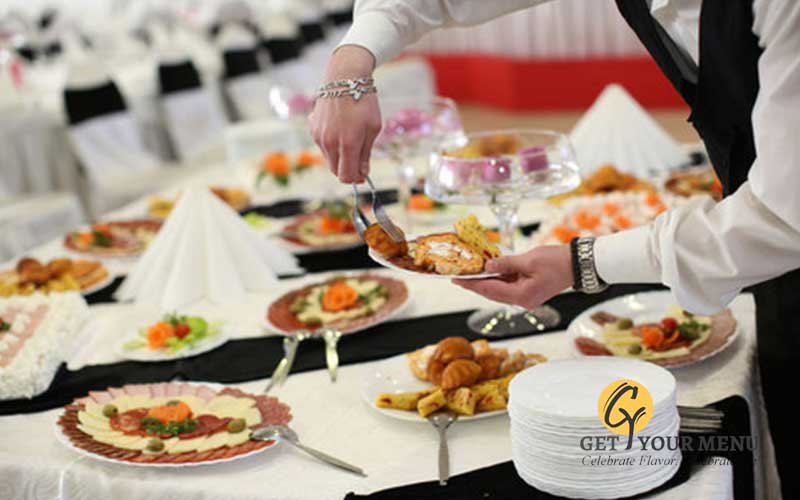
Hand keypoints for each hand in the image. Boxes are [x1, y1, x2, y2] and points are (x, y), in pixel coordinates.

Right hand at [310, 45, 381, 182]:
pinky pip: (323, 146)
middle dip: (348, 170)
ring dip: (341, 157)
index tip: (363, 175)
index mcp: (347, 143)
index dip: (355, 179)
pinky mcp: (313, 129)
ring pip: (329, 159)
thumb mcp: (373, 128)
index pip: (346, 176)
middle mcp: (330, 142)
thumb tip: (362, 173)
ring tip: (352, 140)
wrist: (344, 77)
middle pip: (336, 171)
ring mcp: (319, 136)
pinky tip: (341, 129)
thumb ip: (366, 153)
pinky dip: (333, 145)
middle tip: (360, 162)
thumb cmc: (363, 101)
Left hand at [453, 245, 572, 308]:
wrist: (578, 265)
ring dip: (486, 281)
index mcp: (522, 296)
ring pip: (499, 289)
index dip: (472, 284)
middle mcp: (522, 300)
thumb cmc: (557, 262)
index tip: (457, 279)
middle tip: (458, 277)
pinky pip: (508, 285)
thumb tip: (488, 266)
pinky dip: (498, 278)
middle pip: (492, 293)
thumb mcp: (529, 260)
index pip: (490, 290)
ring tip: (470, 272)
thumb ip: (506, 264)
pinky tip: (489, 270)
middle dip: (475, 284)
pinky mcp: (529, 290)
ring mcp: (526, 296)